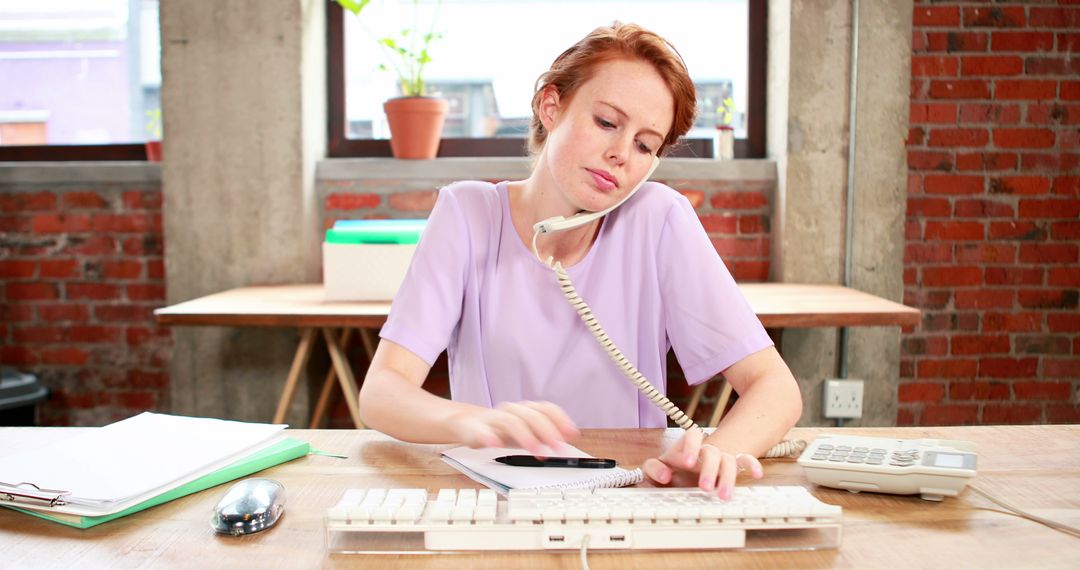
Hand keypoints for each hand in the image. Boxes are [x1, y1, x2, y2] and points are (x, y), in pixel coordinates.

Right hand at [451, 401, 579, 455]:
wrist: (467, 424)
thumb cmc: (501, 429)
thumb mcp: (527, 431)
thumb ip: (546, 432)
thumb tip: (571, 436)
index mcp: (525, 409)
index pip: (546, 409)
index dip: (561, 420)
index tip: (572, 434)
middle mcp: (512, 410)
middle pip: (531, 416)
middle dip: (547, 432)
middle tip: (558, 448)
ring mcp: (494, 418)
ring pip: (511, 422)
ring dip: (526, 437)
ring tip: (536, 451)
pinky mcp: (476, 428)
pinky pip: (482, 431)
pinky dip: (489, 437)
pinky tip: (495, 445)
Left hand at [642, 428, 763, 498]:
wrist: (684, 472)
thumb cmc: (670, 469)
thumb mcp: (655, 469)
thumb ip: (653, 468)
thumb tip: (664, 475)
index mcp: (687, 445)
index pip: (692, 436)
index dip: (690, 447)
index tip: (687, 463)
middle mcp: (706, 449)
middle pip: (712, 452)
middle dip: (709, 469)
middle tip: (704, 487)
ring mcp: (721, 457)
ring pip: (729, 460)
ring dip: (728, 477)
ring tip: (723, 495)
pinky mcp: (732, 467)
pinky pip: (745, 461)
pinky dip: (752, 465)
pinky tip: (757, 474)